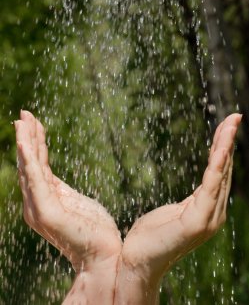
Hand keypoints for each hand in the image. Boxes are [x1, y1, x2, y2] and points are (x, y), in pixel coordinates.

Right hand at [15, 111, 121, 272]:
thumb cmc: (94, 229)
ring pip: (29, 168)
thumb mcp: (74, 200)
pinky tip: (26, 143)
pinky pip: (35, 180)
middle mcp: (35, 203)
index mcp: (43, 198)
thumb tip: (52, 176)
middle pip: (28, 163)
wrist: (105, 254)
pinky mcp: (46, 212)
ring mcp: (38, 208)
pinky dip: (29, 160)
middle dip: (27, 137)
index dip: (34, 142)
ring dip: (25, 142)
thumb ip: (60, 188)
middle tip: (24, 114)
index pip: (36, 165)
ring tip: (23, 120)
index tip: (34, 122)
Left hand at [118, 114, 241, 289]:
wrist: (136, 262)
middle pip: (223, 169)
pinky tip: (221, 148)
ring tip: (231, 124)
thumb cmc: (150, 237)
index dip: (223, 148)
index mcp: (207, 208)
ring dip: (225, 147)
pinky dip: (217, 165)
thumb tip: (199, 191)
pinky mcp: (198, 221)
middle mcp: (214, 213)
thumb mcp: (174, 211)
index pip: (218, 172)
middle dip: (227, 141)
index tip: (227, 126)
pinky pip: (210, 186)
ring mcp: (209, 218)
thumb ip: (191, 200)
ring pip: (220, 174)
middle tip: (234, 117)